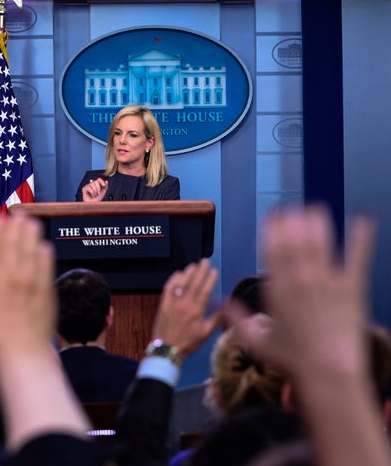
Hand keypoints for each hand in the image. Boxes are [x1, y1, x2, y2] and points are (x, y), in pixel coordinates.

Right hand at [0, 215, 55, 362]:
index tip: (1, 219)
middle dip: (16, 226)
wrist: (20, 351)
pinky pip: (46, 264)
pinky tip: (44, 246)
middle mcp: (11, 273)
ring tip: (32, 223)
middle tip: (19, 215)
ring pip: (32, 249)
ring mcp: (31, 279)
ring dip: (31, 234)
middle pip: (15, 242)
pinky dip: (45, 252)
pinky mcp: (46, 289)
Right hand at [81, 177, 107, 201]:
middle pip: (96, 182)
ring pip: (92, 184)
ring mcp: (88, 186)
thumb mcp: (103, 193)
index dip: (101, 181)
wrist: (93, 204)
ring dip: (95, 191)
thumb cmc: (97, 199)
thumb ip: (105, 187)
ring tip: (95, 195)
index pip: (99, 179)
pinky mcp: (84, 189)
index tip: (103, 185)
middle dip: (98, 188)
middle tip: (98, 193)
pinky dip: (92, 192)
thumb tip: (106, 181)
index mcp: (96, 185)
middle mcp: (92, 184)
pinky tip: (92, 195)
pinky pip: (89, 188)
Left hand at [152, 258, 220, 358]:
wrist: (167, 349)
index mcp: (197, 310)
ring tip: (194, 265)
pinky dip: (173, 279)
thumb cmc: (188, 343)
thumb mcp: (205, 334)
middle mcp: (185, 303)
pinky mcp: (163, 304)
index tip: (214, 270)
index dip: (210, 279)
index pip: (205, 290)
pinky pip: (168, 288)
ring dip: (188, 273)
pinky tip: (177, 274)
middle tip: (205, 261)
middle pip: (194, 283)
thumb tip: (227, 308)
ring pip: (181, 283)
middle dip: (201, 271)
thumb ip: (216, 319)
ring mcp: (173, 302)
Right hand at [226, 205, 374, 379]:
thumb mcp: (256, 343)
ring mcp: (328, 282)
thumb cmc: (291, 361)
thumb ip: (236, 320)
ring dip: (318, 224)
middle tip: (292, 209)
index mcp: (277, 289)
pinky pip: (357, 257)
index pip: (273, 249)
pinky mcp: (353, 289)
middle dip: (292, 221)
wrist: (328, 374)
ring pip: (321, 243)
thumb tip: (219, 304)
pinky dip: (361, 237)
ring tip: (315, 210)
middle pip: (296, 241)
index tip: (273, 216)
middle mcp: (301, 280)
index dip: (273, 229)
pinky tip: (363, 221)